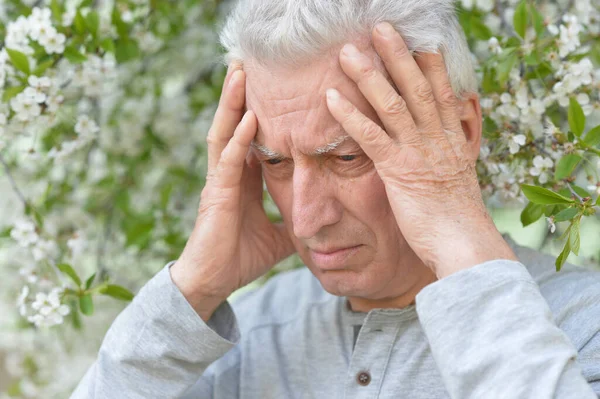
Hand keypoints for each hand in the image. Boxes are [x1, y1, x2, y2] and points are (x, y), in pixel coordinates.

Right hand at [171, 62, 295, 319]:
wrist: (213, 283)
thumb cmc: (240, 257)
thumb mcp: (278, 236)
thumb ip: (293, 220)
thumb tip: (321, 221)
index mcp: (243, 181)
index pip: (251, 138)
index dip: (258, 113)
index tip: (273, 90)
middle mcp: (229, 175)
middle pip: (234, 126)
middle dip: (240, 96)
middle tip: (249, 65)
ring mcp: (220, 182)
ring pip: (225, 134)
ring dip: (233, 104)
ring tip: (241, 74)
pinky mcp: (216, 195)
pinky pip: (227, 161)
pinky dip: (239, 139)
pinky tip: (250, 119)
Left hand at [325, 22, 516, 277]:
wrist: (464, 243)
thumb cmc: (458, 218)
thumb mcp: (459, 178)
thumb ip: (450, 155)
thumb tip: (448, 142)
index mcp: (453, 138)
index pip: (442, 92)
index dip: (430, 64)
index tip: (421, 39)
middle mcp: (437, 137)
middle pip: (416, 87)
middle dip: (398, 55)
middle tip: (380, 28)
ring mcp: (419, 151)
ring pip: (392, 104)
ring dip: (368, 76)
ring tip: (348, 53)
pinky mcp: (399, 170)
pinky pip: (371, 136)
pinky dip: (350, 116)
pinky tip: (331, 98)